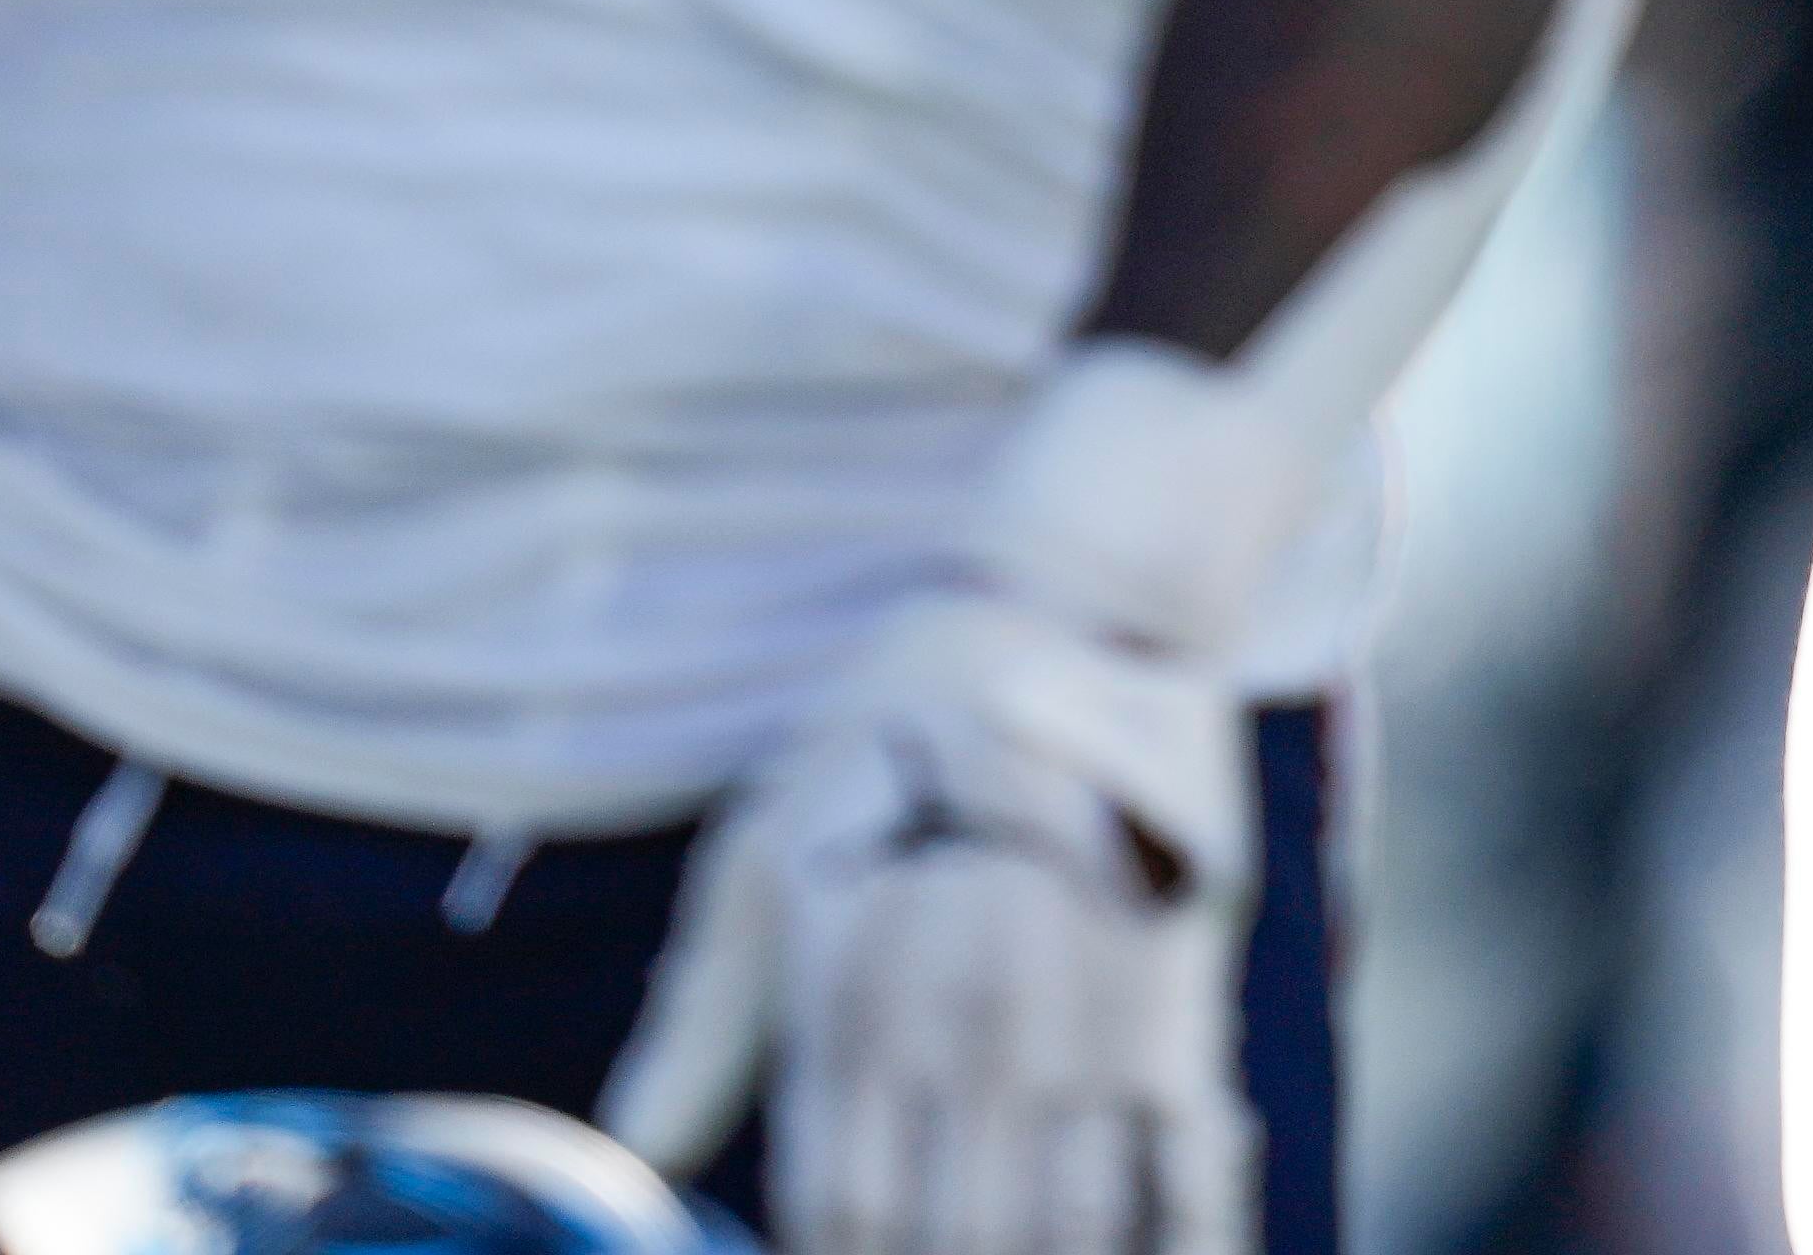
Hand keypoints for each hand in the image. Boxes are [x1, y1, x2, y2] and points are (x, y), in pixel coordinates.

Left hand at [611, 582, 1257, 1254]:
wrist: (1066, 621)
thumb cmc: (892, 741)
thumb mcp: (764, 856)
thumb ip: (698, 1019)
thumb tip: (631, 1150)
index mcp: (858, 1004)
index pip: (837, 1215)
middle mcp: (968, 1034)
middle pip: (949, 1242)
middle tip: (925, 1242)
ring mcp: (1081, 1032)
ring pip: (1061, 1233)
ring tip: (1008, 1244)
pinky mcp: (1176, 1012)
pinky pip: (1181, 1181)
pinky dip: (1161, 1238)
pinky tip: (1131, 1242)